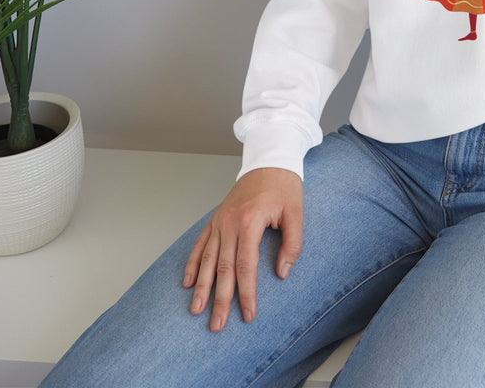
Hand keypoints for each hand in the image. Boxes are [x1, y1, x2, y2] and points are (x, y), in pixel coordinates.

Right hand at [184, 167, 302, 330]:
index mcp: (250, 222)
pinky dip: (192, 263)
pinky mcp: (215, 218)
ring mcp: (220, 221)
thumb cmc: (284, 186)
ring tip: (196, 310)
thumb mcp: (296, 213)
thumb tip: (282, 273)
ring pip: (207, 259)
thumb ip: (292, 244)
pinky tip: (188, 282)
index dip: (246, 293)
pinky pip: (200, 244)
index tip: (248, 314)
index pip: (246, 266)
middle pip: (222, 268)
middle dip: (219, 299)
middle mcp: (230, 223)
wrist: (269, 160)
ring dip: (201, 286)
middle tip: (217, 325)